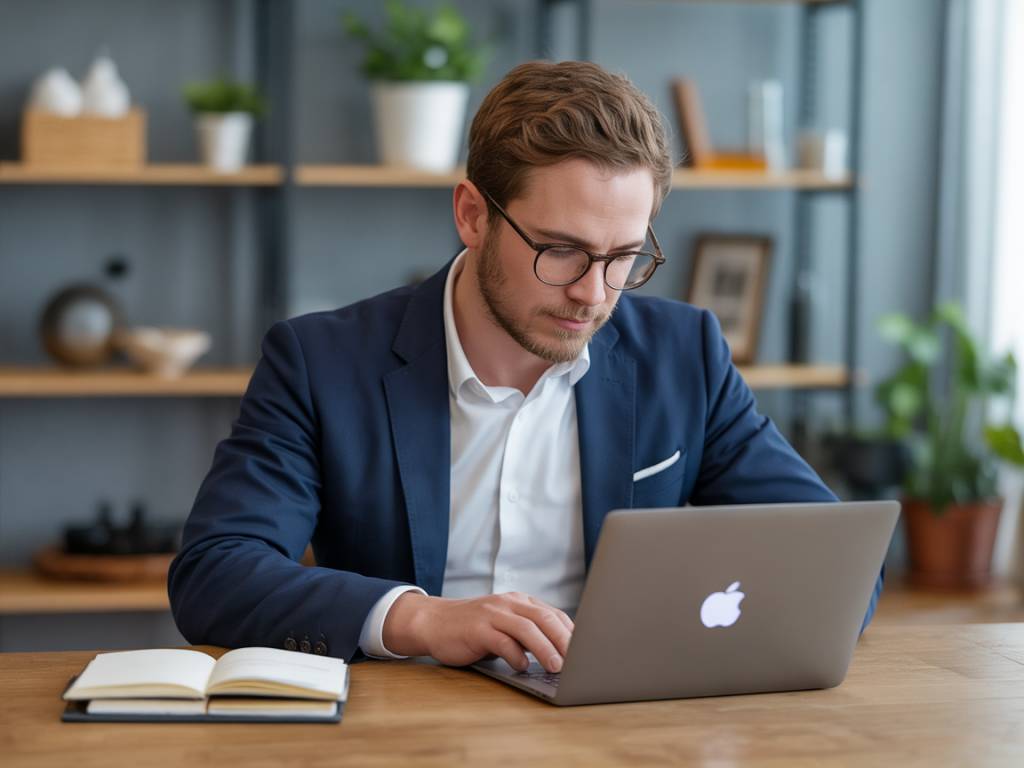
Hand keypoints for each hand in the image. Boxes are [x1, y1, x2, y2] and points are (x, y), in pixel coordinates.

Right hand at [382, 591, 573, 672]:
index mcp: (519, 602)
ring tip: (557, 666)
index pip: (553, 614)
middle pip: (545, 618)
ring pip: (526, 628)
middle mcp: (508, 604)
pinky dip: (515, 655)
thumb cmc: (473, 629)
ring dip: (545, 648)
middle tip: (579, 660)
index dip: (571, 633)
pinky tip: (522, 667)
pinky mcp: (477, 629)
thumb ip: (527, 634)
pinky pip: (501, 641)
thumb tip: (559, 655)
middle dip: (565, 640)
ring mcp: (492, 614)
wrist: (433, 622)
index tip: (587, 651)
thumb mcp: (504, 626)